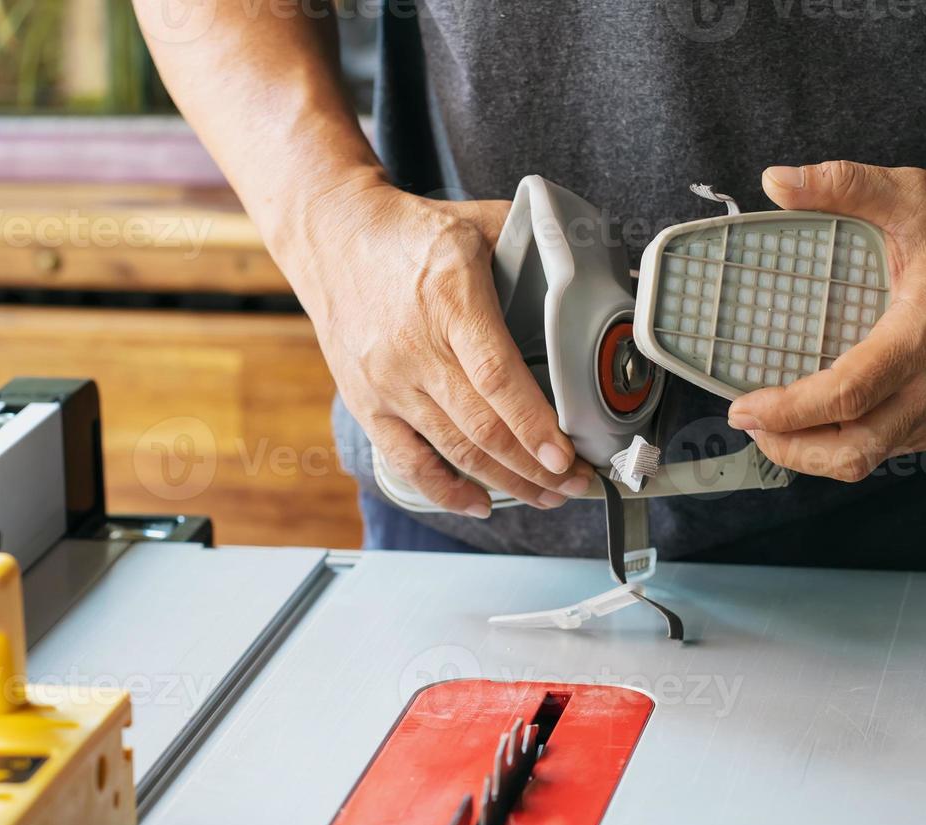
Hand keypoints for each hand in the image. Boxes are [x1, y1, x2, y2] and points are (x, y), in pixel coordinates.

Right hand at [287, 177, 594, 515]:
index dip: (533, 423)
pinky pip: (407, 462)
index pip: (496, 375)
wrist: (332, 237)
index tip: (566, 455)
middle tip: (577, 481)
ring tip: (547, 494)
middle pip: (481, 427)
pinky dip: (446, 491)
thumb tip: (593, 269)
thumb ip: (534, 246)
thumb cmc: (412, 234)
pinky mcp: (367, 404)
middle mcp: (414, 348)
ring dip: (507, 482)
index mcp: (449, 300)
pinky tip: (481, 502)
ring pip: (453, 451)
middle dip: (536, 467)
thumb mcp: (478, 222)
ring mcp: (386, 382)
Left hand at [727, 162, 925, 481]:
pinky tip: (816, 421)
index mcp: (925, 333)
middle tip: (749, 421)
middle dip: (790, 448)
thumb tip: (775, 180)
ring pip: (865, 459)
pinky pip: (884, 450)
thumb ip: (845, 184)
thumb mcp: (914, 196)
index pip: (849, 394)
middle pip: (853, 450)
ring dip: (811, 453)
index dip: (790, 411)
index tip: (744, 407)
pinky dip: (842, 444)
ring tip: (773, 426)